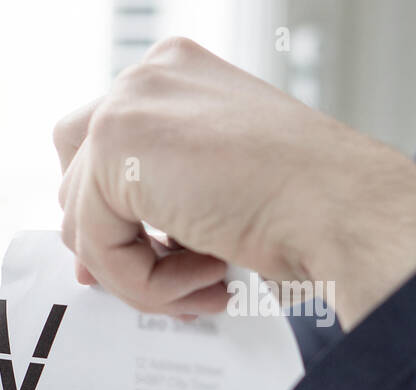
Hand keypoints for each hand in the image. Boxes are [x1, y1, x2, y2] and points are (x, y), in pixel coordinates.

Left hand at [54, 36, 415, 327]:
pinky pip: (96, 245)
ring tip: (204, 283)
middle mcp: (145, 79)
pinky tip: (207, 275)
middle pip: (73, 183)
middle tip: (165, 286)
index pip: (94, 148)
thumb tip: (90, 253)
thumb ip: (150, 198)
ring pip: (84, 224)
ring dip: (139, 274)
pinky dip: (143, 282)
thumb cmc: (304, 200)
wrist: (342, 205)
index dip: (100, 213)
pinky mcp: (115, 145)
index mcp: (172, 77)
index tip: (119, 260)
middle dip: (112, 249)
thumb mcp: (214, 184)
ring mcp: (127, 105)